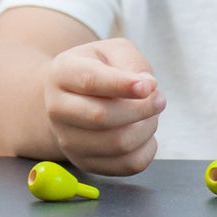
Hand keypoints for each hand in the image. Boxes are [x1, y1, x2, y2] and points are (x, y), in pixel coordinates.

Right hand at [43, 38, 163, 175]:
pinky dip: (147, 149)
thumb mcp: (113, 51)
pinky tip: (143, 134)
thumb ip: (131, 61)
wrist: (75, 99)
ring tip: (149, 116)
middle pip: (102, 117)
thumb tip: (147, 87)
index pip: (90, 81)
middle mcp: (57, 109)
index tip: (150, 85)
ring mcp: (68, 140)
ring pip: (118, 143)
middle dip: (141, 109)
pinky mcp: (86, 163)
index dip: (123, 85)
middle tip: (159, 100)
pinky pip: (128, 165)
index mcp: (62, 73)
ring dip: (146, 128)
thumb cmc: (100, 70)